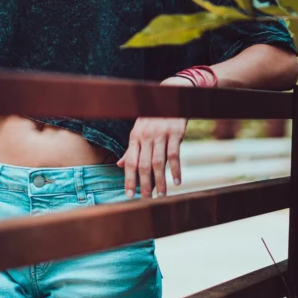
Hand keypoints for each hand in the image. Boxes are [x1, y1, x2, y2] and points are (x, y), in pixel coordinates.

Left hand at [117, 77, 191, 198]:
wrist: (171, 95)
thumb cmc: (154, 116)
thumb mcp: (140, 130)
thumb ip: (131, 149)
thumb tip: (120, 165)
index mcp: (135, 136)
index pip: (130, 162)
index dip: (129, 179)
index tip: (129, 195)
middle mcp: (146, 136)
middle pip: (143, 165)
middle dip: (144, 185)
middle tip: (146, 201)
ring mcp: (161, 134)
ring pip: (158, 162)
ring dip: (160, 181)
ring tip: (161, 195)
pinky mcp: (175, 132)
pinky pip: (174, 154)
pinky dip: (176, 169)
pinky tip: (177, 181)